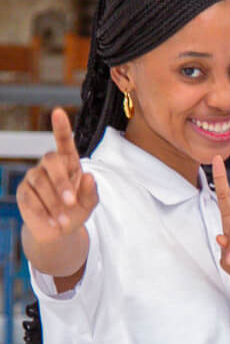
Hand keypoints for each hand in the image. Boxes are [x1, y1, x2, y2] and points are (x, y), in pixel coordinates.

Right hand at [16, 107, 97, 244]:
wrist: (59, 231)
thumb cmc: (76, 211)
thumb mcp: (90, 203)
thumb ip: (91, 191)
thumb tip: (88, 176)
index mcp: (69, 163)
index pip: (63, 142)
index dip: (61, 127)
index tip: (58, 112)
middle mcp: (49, 166)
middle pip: (50, 160)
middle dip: (61, 181)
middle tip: (71, 202)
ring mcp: (34, 177)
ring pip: (40, 181)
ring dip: (54, 202)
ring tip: (64, 219)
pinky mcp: (24, 192)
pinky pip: (30, 198)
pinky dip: (43, 212)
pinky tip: (53, 223)